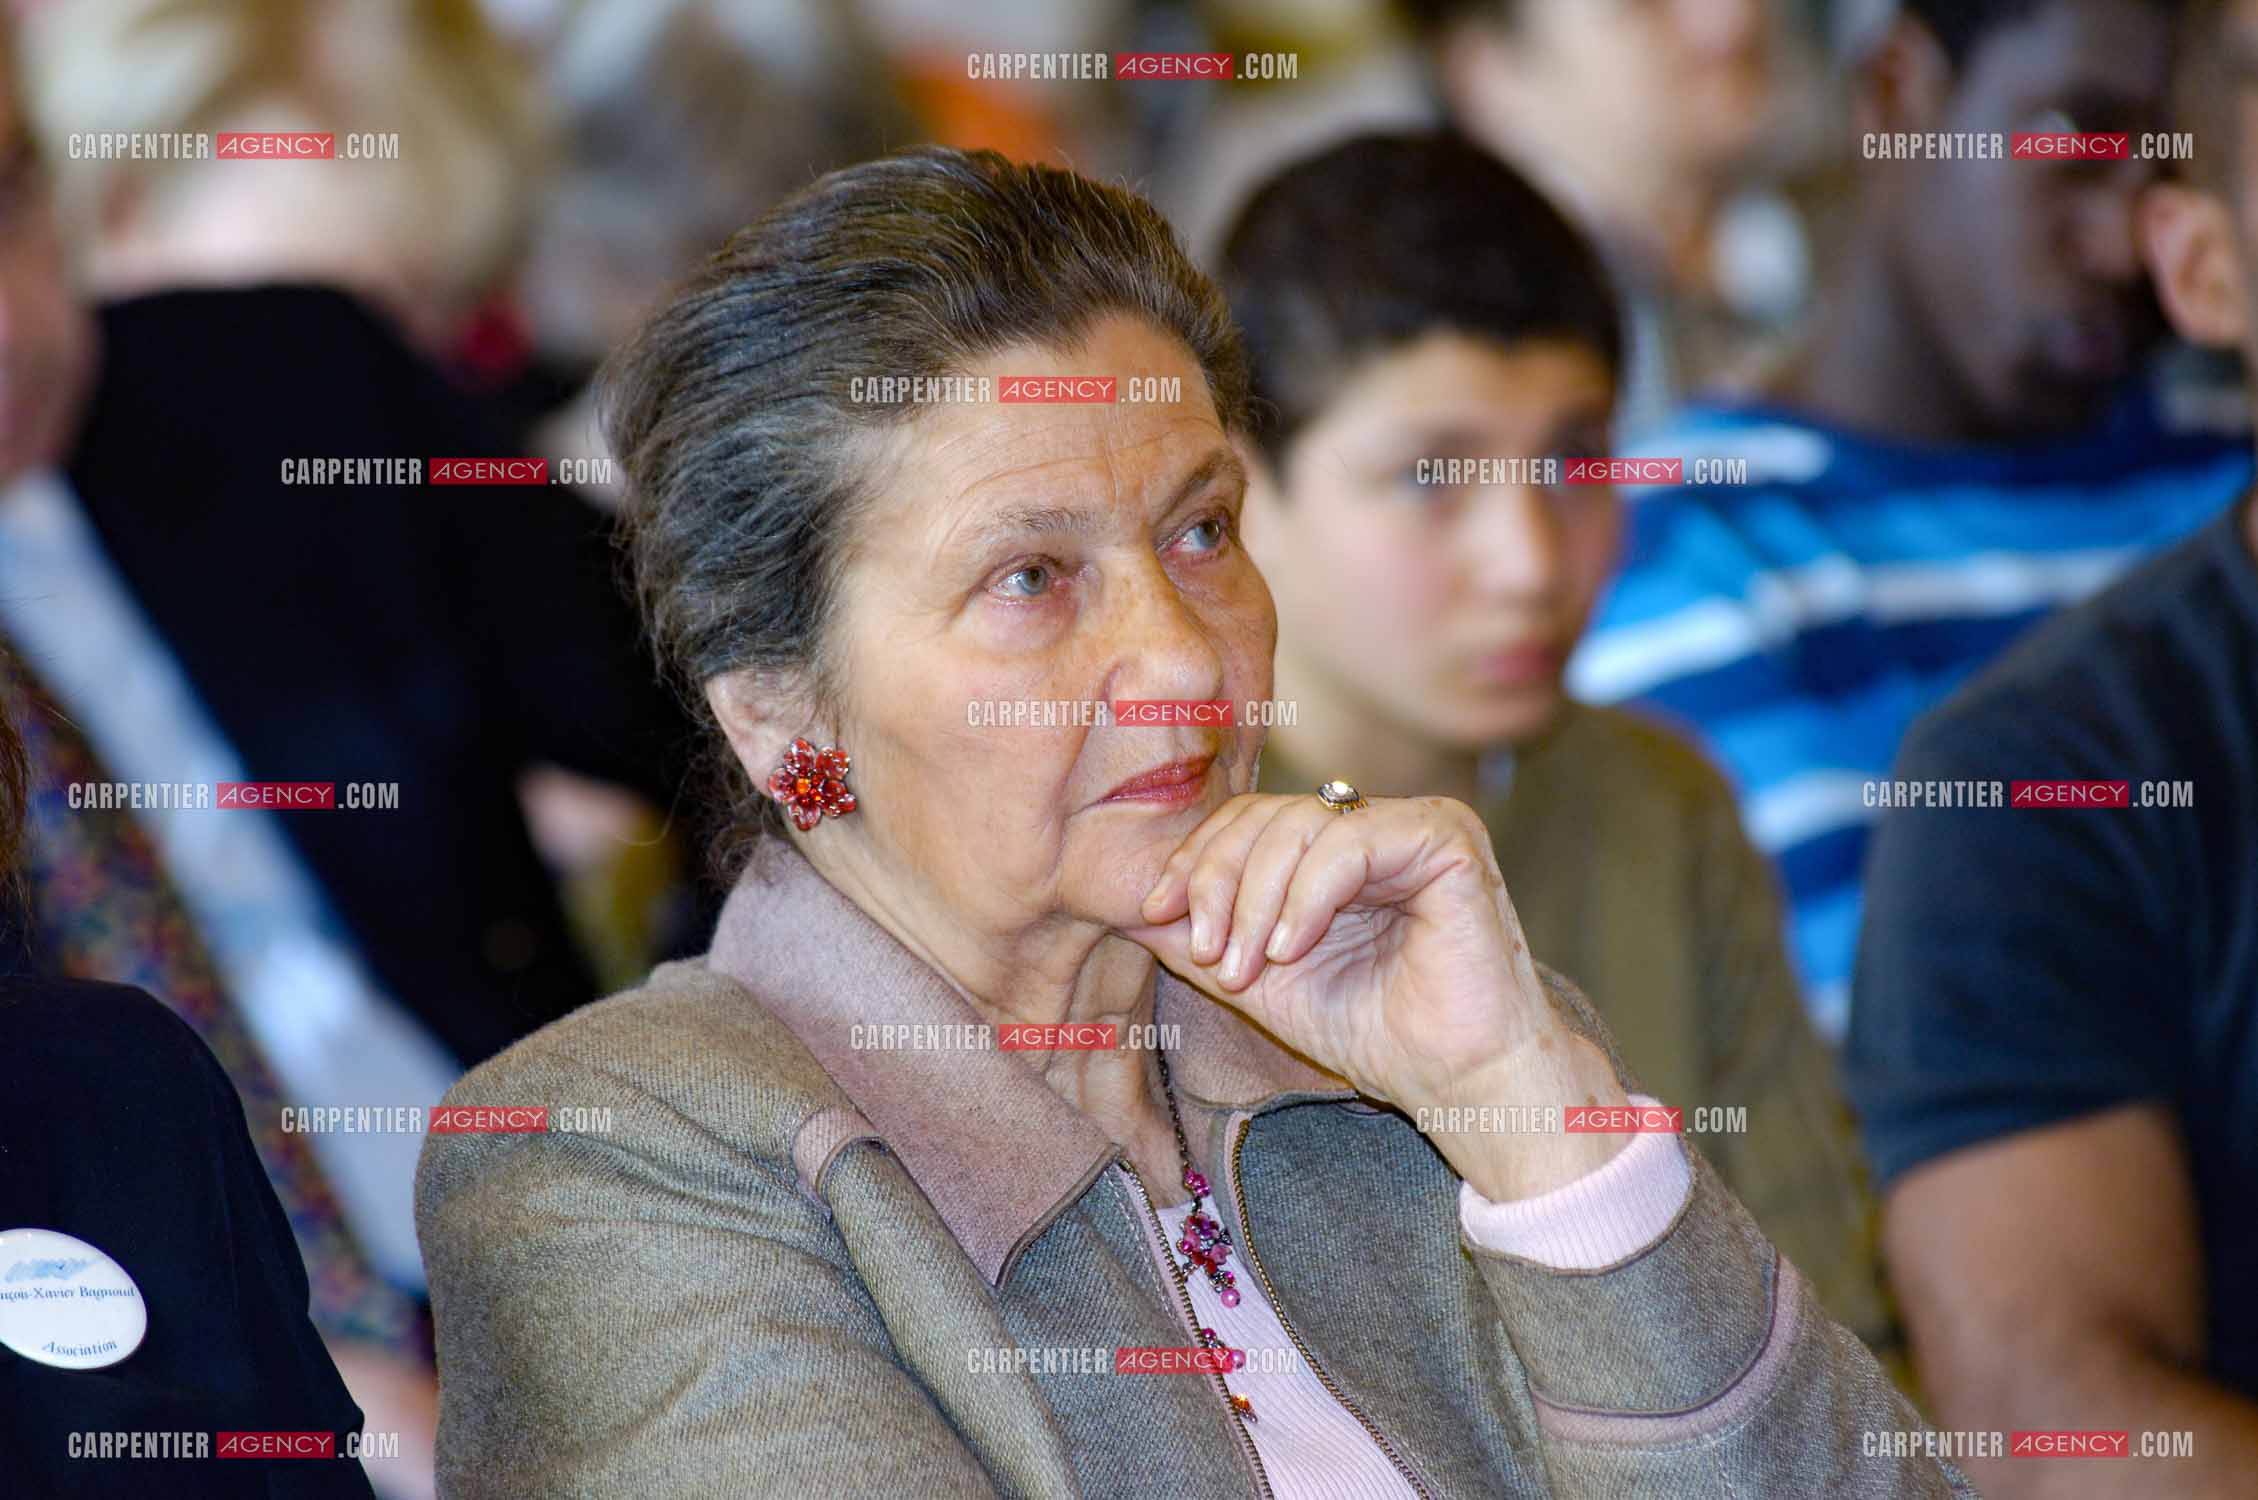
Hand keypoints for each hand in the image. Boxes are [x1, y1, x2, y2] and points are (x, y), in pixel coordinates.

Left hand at [1121, 792, 1627, 1195]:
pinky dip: (1306, 897)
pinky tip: (1291, 950)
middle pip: (1265, 814)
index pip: (1248, 821)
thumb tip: (1119, 897)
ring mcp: (1412, 823)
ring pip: (1300, 825)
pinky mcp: (1447, 837)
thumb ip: (1197, 932)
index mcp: (1333, 847)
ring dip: (1255, 900)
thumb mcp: (1258, 977)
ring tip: (1245, 968)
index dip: (1195, 860)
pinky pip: (1350, 842)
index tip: (1156, 915)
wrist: (1457, 1082)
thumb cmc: (1371, 1032)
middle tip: (1204, 952)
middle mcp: (1373, 824)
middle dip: (1217, 881)